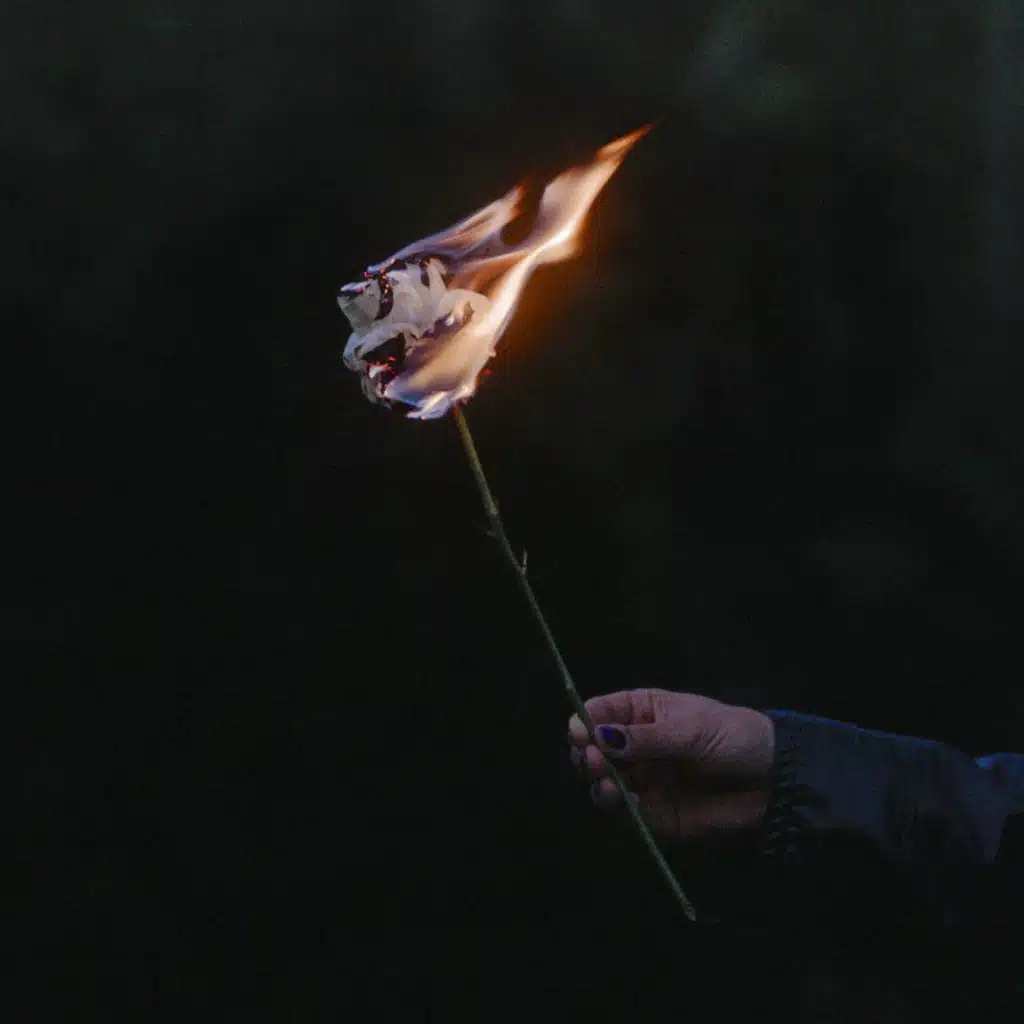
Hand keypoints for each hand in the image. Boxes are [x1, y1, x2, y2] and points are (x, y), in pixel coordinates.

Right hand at [569, 689, 775, 843]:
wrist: (775, 783)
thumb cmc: (736, 738)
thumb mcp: (691, 730)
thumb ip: (645, 738)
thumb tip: (599, 736)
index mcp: (643, 712)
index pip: (600, 712)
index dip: (585, 721)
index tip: (580, 732)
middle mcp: (635, 746)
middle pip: (594, 749)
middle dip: (588, 754)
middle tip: (593, 760)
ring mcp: (644, 780)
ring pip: (604, 782)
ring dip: (599, 782)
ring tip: (609, 783)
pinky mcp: (655, 814)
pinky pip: (627, 813)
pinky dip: (619, 809)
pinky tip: (622, 801)